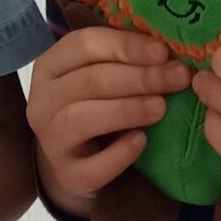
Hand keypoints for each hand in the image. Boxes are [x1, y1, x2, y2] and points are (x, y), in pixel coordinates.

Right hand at [25, 25, 188, 211]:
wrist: (82, 158)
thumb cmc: (98, 104)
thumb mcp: (104, 74)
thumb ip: (126, 59)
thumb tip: (170, 48)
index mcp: (51, 65)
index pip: (84, 45)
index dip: (126, 46)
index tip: (163, 52)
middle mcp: (42, 100)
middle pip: (89, 80)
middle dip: (139, 77)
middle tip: (178, 77)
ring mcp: (51, 140)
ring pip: (81, 118)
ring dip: (126, 109)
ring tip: (161, 107)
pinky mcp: (68, 175)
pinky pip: (91, 166)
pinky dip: (118, 154)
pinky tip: (141, 141)